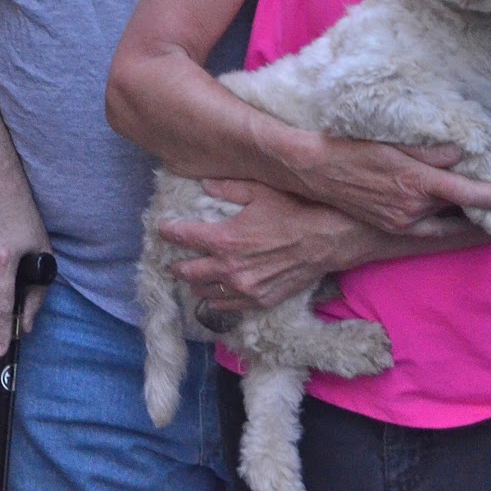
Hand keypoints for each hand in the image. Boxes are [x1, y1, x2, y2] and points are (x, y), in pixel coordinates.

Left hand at [161, 179, 380, 311]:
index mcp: (225, 239)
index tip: (163, 229)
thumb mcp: (259, 191)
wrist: (326, 239)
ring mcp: (244, 289)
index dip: (169, 232)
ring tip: (192, 278)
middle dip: (177, 265)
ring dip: (195, 285)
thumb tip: (205, 183)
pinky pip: (228, 307)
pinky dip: (217, 300)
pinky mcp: (259, 301)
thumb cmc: (294, 211)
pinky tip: (216, 295)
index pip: (183, 237)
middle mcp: (229, 269)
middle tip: (172, 261)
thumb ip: (228, 188)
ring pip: (205, 293)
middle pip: (188, 272)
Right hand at [286, 136, 490, 233]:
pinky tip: (444, 213)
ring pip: (442, 217)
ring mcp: (401, 223)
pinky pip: (426, 230)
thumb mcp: (392, 143)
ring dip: (456, 208)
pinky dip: (440, 222)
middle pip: (457, 205)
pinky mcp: (391, 229)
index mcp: (417, 183)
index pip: (469, 193)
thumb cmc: (351, 148)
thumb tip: (459, 154)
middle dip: (475, 198)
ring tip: (466, 196)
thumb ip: (430, 151)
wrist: (314, 171)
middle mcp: (413, 209)